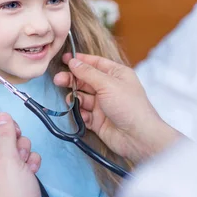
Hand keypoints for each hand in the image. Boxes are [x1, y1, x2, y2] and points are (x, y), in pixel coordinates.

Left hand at [0, 113, 49, 196]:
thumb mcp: (8, 163)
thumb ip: (5, 138)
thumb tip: (0, 116)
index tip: (9, 122)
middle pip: (4, 140)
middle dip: (16, 141)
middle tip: (19, 149)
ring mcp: (6, 175)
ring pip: (17, 151)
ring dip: (25, 152)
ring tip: (27, 165)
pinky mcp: (20, 182)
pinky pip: (25, 164)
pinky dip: (31, 164)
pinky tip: (33, 171)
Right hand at [54, 53, 180, 164]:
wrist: (138, 137)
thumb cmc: (129, 106)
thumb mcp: (108, 84)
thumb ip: (88, 73)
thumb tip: (73, 62)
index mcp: (116, 75)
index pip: (96, 63)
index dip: (80, 61)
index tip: (65, 58)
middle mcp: (110, 88)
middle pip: (86, 80)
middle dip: (72, 80)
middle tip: (58, 80)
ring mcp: (104, 105)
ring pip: (83, 97)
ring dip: (75, 98)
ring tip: (71, 100)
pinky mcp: (98, 120)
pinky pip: (84, 114)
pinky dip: (80, 113)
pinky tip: (83, 115)